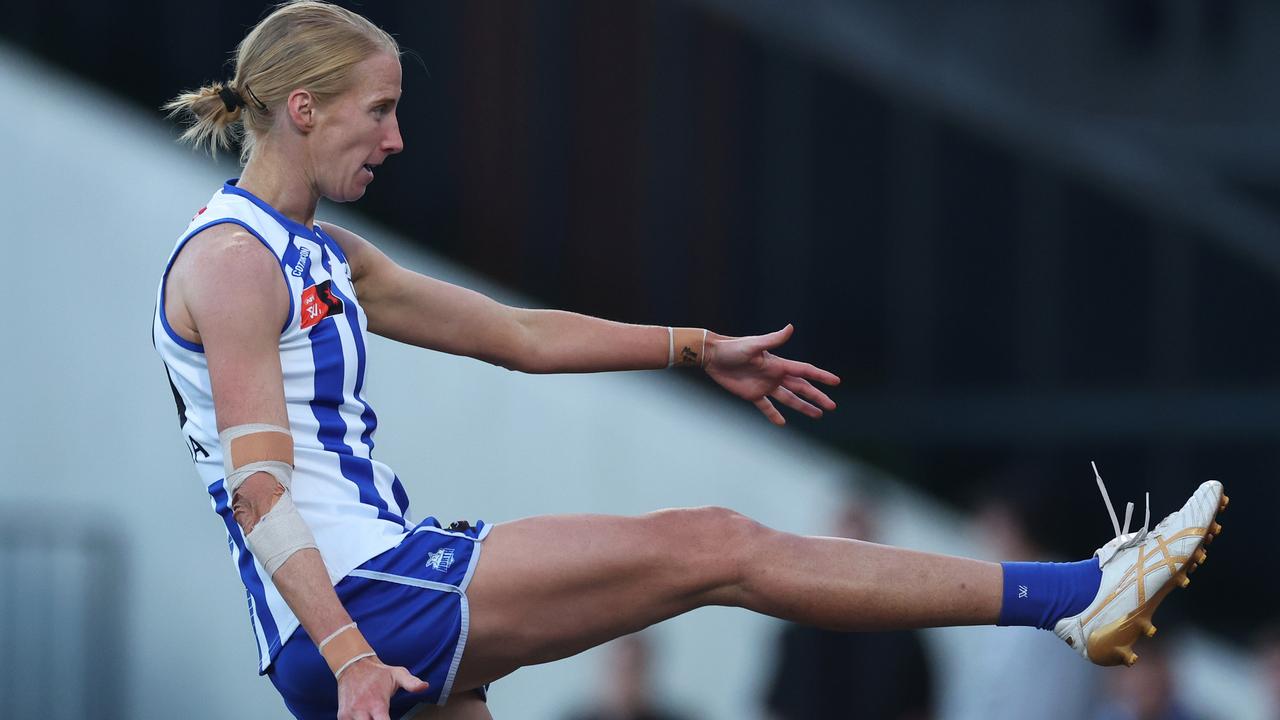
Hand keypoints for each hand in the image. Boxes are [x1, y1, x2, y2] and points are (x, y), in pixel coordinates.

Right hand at [336, 656, 429, 719]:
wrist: (352, 665)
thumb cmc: (377, 673)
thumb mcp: (397, 674)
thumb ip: (411, 683)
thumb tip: (425, 686)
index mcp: (377, 704)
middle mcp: (361, 711)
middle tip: (383, 718)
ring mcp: (349, 714)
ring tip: (375, 717)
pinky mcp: (342, 716)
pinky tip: (367, 718)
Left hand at [704, 324, 839, 424]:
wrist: (712, 356)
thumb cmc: (732, 348)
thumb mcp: (753, 344)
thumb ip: (773, 339)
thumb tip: (791, 328)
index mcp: (778, 364)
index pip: (805, 371)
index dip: (821, 376)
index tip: (836, 382)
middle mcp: (775, 375)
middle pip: (801, 388)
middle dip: (817, 397)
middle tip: (832, 406)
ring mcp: (764, 386)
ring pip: (788, 399)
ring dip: (802, 407)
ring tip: (817, 415)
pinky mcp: (752, 394)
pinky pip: (766, 407)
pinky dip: (774, 415)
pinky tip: (782, 423)